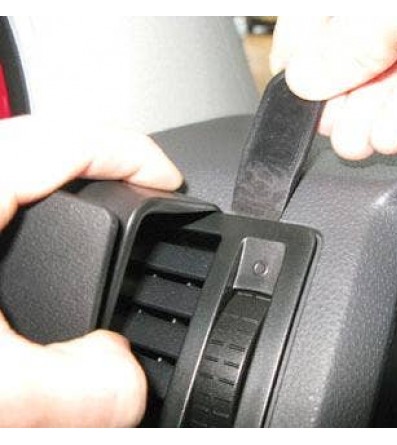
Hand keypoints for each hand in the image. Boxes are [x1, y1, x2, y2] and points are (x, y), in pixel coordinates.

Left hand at [0, 115, 182, 426]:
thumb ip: (80, 389)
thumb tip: (128, 377)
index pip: (67, 138)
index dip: (133, 153)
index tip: (171, 181)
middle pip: (46, 143)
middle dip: (108, 167)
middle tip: (146, 196)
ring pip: (20, 167)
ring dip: (69, 187)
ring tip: (105, 217)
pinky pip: (5, 198)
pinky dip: (37, 214)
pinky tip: (44, 252)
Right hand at [271, 16, 396, 159]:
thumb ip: (350, 43)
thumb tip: (305, 79)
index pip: (311, 11)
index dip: (298, 58)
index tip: (293, 102)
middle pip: (355, 41)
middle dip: (342, 96)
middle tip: (332, 135)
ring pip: (395, 60)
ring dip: (375, 109)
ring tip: (360, 146)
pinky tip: (395, 132)